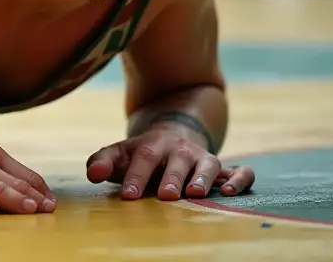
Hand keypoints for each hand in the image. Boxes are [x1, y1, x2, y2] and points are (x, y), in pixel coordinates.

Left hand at [86, 127, 254, 200]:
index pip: (142, 158)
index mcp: (152, 145)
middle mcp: (180, 150)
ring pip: (208, 164)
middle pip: (175, 161)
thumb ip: (103, 162)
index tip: (127, 196)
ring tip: (195, 194)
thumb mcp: (121, 154)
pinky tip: (231, 193)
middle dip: (170, 178)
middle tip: (164, 196)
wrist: (173, 136)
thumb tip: (91, 174)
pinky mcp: (225, 169)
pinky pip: (241, 171)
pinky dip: (240, 179)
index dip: (134, 176)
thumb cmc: (142, 154)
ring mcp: (203, 158)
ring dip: (203, 179)